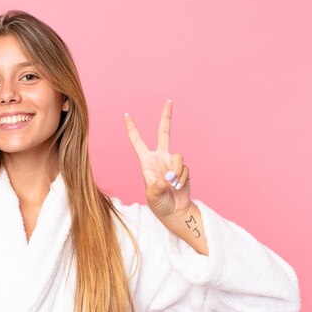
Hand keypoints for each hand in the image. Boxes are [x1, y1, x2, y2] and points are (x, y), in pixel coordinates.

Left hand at [123, 99, 191, 219]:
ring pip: (179, 157)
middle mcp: (160, 158)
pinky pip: (186, 169)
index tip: (126, 114)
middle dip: (166, 117)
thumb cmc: (159, 203)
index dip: (132, 128)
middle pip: (164, 133)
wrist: (174, 211)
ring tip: (173, 185)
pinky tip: (179, 187)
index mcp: (146, 161)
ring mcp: (173, 162)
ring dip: (177, 172)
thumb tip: (169, 175)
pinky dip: (182, 179)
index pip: (138, 141)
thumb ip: (159, 184)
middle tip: (168, 101)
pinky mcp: (184, 169)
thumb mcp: (153, 195)